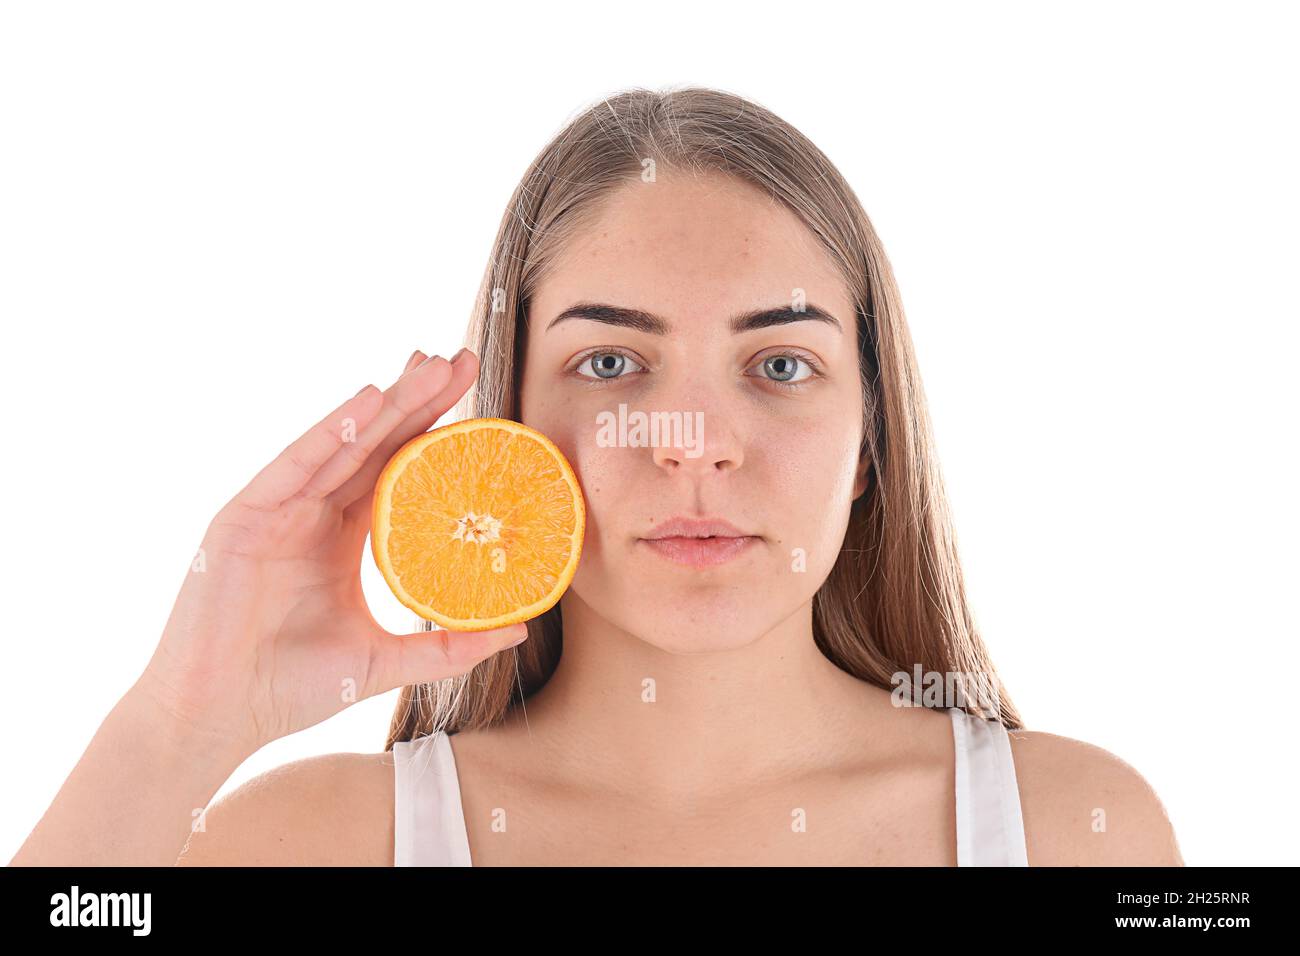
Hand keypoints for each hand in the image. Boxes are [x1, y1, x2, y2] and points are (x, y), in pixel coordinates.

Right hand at [137, 347, 523, 756]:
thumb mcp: (384, 662)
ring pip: (339, 444)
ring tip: (427, 367)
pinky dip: (328, 433)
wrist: (219, 716)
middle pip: (374, 443)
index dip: (433, 431)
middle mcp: (313, 512)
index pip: (398, 469)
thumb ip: (446, 647)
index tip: (478, 399)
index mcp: (345, 535)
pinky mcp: (243, 517)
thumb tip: (519, 628)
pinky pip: (293, 466)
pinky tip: (365, 403)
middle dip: (417, 399)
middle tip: (461, 360)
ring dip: (383, 403)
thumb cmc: (292, 686)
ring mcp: (277, 510)